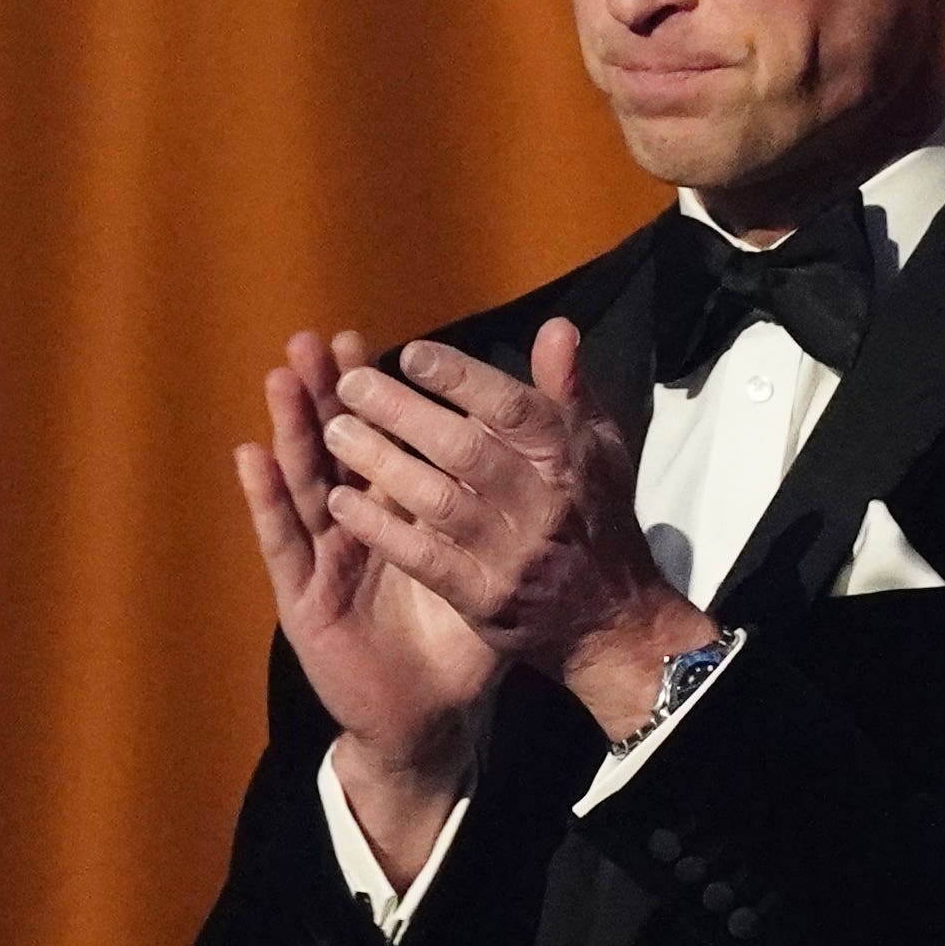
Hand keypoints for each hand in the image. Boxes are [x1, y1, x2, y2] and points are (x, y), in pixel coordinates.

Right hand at [235, 331, 501, 843]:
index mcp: (404, 514)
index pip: (390, 442)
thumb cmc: (461, 641)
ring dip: (292, 428)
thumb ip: (517, 515)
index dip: (382, 396)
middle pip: (339, 449)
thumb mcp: (496, 569)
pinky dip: (265, 498)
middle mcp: (358, 528)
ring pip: (306, 482)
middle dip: (328, 395)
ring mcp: (326, 558)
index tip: (376, 344)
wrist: (432, 715)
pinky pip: (282, 541)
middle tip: (318, 340)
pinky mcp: (304, 595)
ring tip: (282, 375)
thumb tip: (561, 459)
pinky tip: (249, 455)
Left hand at [315, 316, 715, 738]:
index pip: (512, 408)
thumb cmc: (595, 516)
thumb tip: (555, 327)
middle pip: (464, 449)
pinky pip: (423, 558)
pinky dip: (380, 529)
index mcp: (570, 458)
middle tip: (348, 385)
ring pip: (436, 501)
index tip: (410, 354)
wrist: (610, 618)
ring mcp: (511, 554)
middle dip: (402, 413)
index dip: (460, 378)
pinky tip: (341, 503)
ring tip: (334, 432)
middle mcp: (543, 503)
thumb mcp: (599, 449)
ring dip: (380, 464)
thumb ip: (569, 390)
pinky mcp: (484, 599)